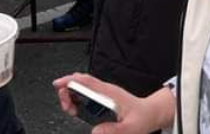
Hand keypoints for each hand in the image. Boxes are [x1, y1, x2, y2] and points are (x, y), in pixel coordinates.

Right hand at [54, 72, 175, 133]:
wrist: (150, 113)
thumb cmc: (142, 117)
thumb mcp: (130, 128)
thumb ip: (112, 131)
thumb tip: (94, 131)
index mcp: (109, 93)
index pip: (86, 81)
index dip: (70, 80)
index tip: (58, 84)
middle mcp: (105, 89)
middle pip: (80, 82)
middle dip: (67, 91)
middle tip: (67, 107)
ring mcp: (104, 92)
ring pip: (82, 86)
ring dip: (71, 95)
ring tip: (71, 109)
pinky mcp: (103, 96)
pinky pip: (86, 92)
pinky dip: (77, 98)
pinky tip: (77, 108)